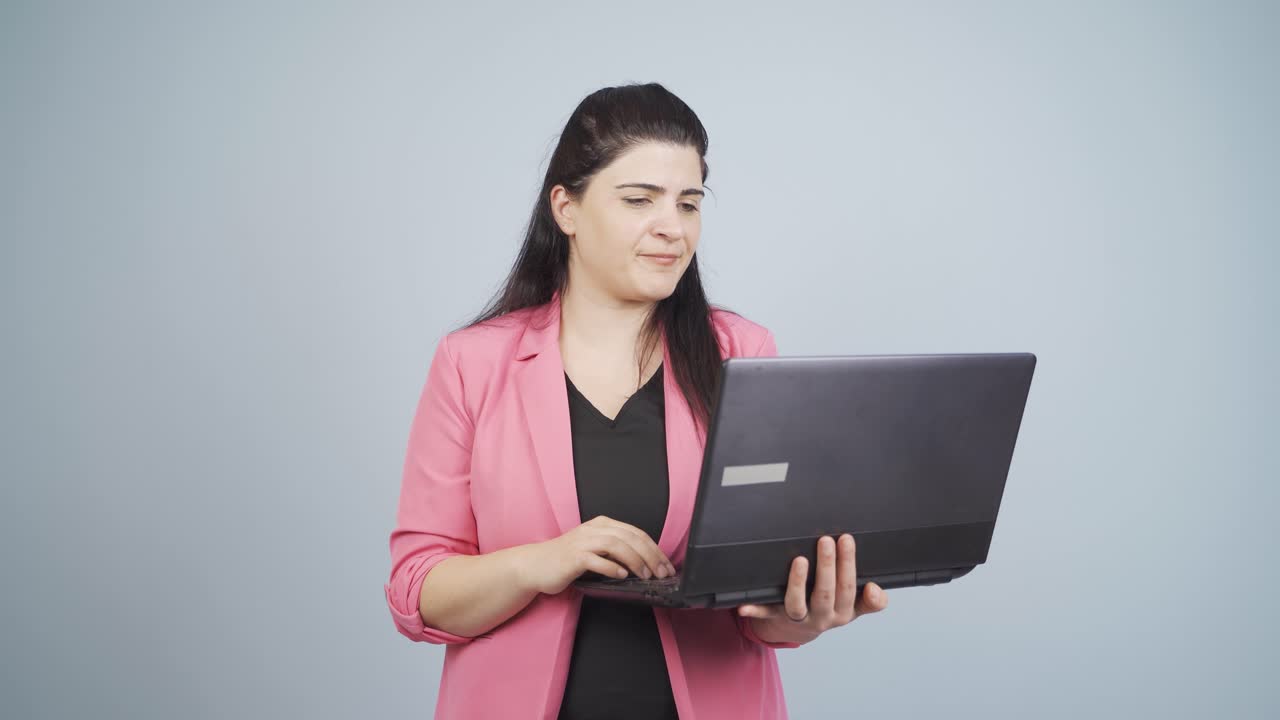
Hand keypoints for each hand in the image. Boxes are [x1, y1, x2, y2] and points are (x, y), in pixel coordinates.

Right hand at [518, 515, 674, 595]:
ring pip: (616, 545)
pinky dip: (611, 567)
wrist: (535, 565)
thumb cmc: (566, 560)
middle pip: (630, 537)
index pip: (636, 533)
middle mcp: (594, 529)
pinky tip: (622, 576)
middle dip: (650, 555)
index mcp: (602, 525)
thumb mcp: (595, 550)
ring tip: (645, 575)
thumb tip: (645, 565)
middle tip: (662, 573)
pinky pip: (596, 560)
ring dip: (635, 560)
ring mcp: (582, 542)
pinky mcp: (573, 557)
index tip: (666, 566)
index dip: (655, 549)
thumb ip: (616, 552)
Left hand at [736, 534, 887, 645]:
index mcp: (842, 612)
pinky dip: (755, 610)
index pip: (847, 588)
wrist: (801, 631)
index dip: (848, 565)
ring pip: (797, 604)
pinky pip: (764, 613)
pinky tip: (744, 605)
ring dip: (798, 582)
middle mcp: (820, 617)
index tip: (846, 539)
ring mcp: (797, 618)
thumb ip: (871, 601)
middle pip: (825, 593)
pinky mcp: (775, 617)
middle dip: (828, 566)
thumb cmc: (830, 608)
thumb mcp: (854, 607)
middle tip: (826, 539)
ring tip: (800, 560)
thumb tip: (875, 591)